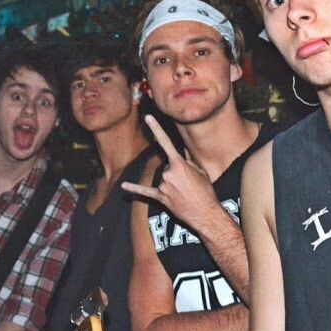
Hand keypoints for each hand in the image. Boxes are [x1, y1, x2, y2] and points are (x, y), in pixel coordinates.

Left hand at [121, 115, 220, 232]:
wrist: (205, 213)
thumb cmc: (206, 192)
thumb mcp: (201, 172)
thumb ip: (188, 162)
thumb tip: (181, 157)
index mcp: (178, 164)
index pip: (166, 142)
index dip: (156, 128)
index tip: (148, 117)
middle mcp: (168, 173)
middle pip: (168, 167)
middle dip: (177, 173)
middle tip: (190, 184)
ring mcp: (163, 186)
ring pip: (163, 179)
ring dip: (173, 184)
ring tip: (185, 193)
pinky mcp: (160, 197)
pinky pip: (145, 192)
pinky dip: (135, 189)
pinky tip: (124, 186)